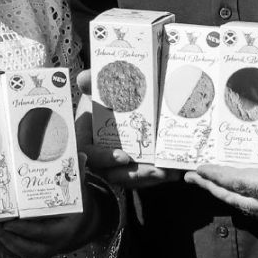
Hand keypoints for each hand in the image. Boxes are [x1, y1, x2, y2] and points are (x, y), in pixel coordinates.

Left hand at [0, 155, 98, 257]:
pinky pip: (13, 252)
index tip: (9, 223)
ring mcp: (41, 251)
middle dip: (6, 238)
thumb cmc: (78, 208)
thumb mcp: (80, 193)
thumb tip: (81, 156)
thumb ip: (78, 176)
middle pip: (26, 247)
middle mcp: (52, 245)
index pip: (43, 233)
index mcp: (63, 231)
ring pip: (17, 252)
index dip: (25, 230)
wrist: (82, 228)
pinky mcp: (31, 252)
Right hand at [76, 69, 181, 189]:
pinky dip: (159, 175)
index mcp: (87, 138)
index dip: (104, 158)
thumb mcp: (98, 89)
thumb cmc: (104, 97)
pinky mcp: (134, 167)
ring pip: (131, 178)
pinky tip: (175, 171)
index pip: (90, 154)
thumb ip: (91, 84)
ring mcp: (118, 164)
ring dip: (150, 177)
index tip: (123, 157)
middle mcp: (101, 156)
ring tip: (169, 172)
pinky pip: (145, 177)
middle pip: (113, 173)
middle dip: (134, 175)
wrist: (119, 100)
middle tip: (155, 170)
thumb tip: (83, 78)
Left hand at [184, 104, 257, 231]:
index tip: (198, 168)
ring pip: (248, 208)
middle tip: (192, 178)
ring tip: (210, 184)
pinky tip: (241, 195)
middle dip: (212, 188)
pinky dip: (244, 202)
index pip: (242, 183)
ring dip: (226, 196)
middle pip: (238, 200)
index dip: (217, 175)